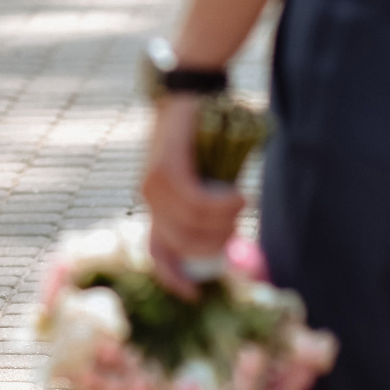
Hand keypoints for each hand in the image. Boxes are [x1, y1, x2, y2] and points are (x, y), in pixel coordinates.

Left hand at [141, 93, 244, 298]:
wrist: (190, 94)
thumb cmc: (203, 138)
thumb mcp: (203, 180)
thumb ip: (205, 210)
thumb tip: (222, 244)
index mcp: (154, 206)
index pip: (156, 253)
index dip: (173, 278)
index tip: (195, 295)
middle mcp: (148, 199)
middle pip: (184, 245)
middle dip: (218, 244)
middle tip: (237, 224)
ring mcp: (153, 184)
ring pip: (193, 225)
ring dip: (225, 221)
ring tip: (241, 202)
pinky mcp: (165, 168)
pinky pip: (197, 202)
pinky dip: (222, 204)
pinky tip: (238, 196)